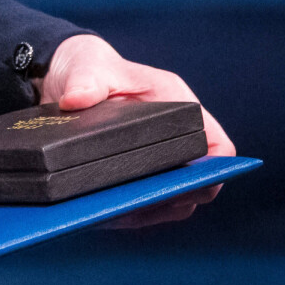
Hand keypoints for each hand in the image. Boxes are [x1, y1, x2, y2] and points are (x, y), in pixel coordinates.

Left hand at [37, 34, 235, 225]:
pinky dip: (126, 214)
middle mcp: (174, 138)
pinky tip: (101, 217)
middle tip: (139, 204)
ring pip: (169, 201)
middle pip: (195, 184)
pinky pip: (140, 206)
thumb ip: (86, 81)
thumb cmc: (90, 67)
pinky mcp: (132, 178)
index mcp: (178, 105)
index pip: (216, 146)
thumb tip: (75, 99)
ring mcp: (155, 162)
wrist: (67, 78)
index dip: (213, 171)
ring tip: (117, 214)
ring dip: (148, 212)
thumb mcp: (87, 68)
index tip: (188, 186)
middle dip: (172, 199)